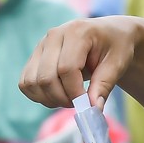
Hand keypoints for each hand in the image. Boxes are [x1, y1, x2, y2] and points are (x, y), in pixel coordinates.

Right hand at [19, 17, 143, 110]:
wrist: (110, 35)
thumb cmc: (116, 47)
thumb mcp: (117, 64)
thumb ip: (104, 86)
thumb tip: (93, 109)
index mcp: (77, 32)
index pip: (66, 69)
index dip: (74, 92)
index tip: (87, 104)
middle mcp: (54, 36)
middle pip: (45, 77)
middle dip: (61, 98)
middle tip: (78, 104)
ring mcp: (41, 45)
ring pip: (31, 82)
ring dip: (48, 99)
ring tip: (68, 99)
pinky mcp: (35, 56)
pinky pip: (26, 83)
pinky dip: (38, 95)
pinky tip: (57, 95)